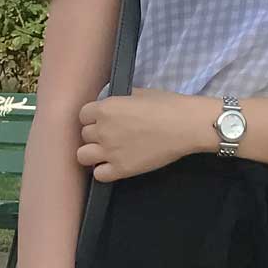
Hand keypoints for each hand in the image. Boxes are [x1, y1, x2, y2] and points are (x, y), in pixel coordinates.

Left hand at [77, 87, 210, 182]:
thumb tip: (113, 103)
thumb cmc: (166, 105)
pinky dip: (104, 170)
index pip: (83, 114)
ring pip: (83, 155)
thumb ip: (120, 99)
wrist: (184, 126)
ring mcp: (110, 151)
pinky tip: (115, 164)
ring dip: (93, 152)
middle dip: (96, 133)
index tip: (104, 119)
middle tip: (112, 134)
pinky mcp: (120, 170)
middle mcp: (102, 130)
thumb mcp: (139, 93)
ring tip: (108, 151)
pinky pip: (98, 174)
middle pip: (84, 134)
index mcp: (106, 108)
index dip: (93, 117)